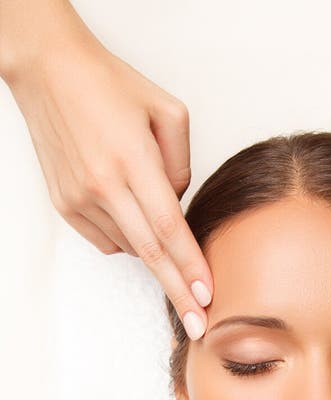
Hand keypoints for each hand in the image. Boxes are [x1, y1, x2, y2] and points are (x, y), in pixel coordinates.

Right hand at [5, 14, 211, 340]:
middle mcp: (103, 185)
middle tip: (199, 325)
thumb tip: (179, 203)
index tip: (207, 295)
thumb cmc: (110, 85)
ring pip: (129, 245)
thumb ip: (182, 164)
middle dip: (178, 292)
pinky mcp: (65, 205)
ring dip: (154, 254)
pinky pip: (107, 239)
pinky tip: (132, 219)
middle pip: (150, 252)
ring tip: (169, 248)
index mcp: (132, 159)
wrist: (49, 71)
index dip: (190, 265)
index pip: (169, 226)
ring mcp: (80, 199)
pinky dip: (127, 238)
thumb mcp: (167, 111)